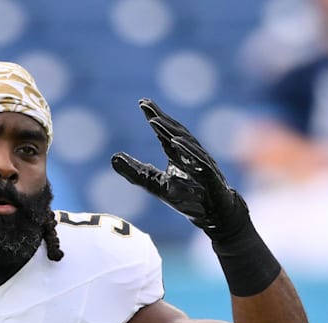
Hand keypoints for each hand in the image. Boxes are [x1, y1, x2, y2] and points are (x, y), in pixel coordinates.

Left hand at [111, 99, 248, 237]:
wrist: (213, 214)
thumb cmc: (187, 198)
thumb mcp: (155, 184)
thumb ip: (136, 172)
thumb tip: (113, 157)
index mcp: (178, 154)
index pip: (164, 132)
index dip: (154, 117)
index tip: (141, 102)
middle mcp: (191, 154)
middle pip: (175, 131)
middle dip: (160, 117)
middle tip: (145, 103)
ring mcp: (202, 162)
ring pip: (186, 142)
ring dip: (170, 130)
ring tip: (154, 120)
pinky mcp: (210, 175)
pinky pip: (198, 160)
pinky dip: (187, 150)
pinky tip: (175, 141)